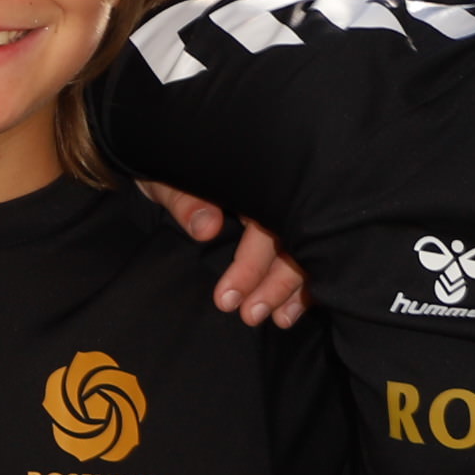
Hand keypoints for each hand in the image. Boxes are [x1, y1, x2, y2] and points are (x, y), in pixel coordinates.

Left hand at [139, 179, 309, 325]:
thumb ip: (185, 201)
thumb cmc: (168, 168)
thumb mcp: (167, 180)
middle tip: (250, 316)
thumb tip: (207, 228)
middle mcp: (277, 188)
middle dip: (277, 283)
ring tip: (278, 320)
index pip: (264, 221)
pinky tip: (290, 310)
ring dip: (293, 288)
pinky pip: (307, 256)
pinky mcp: (289, 226)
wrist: (168, 155)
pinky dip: (302, 285)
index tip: (227, 298)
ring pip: (305, 250)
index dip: (251, 263)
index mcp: (252, 174)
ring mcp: (286, 206)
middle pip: (293, 238)